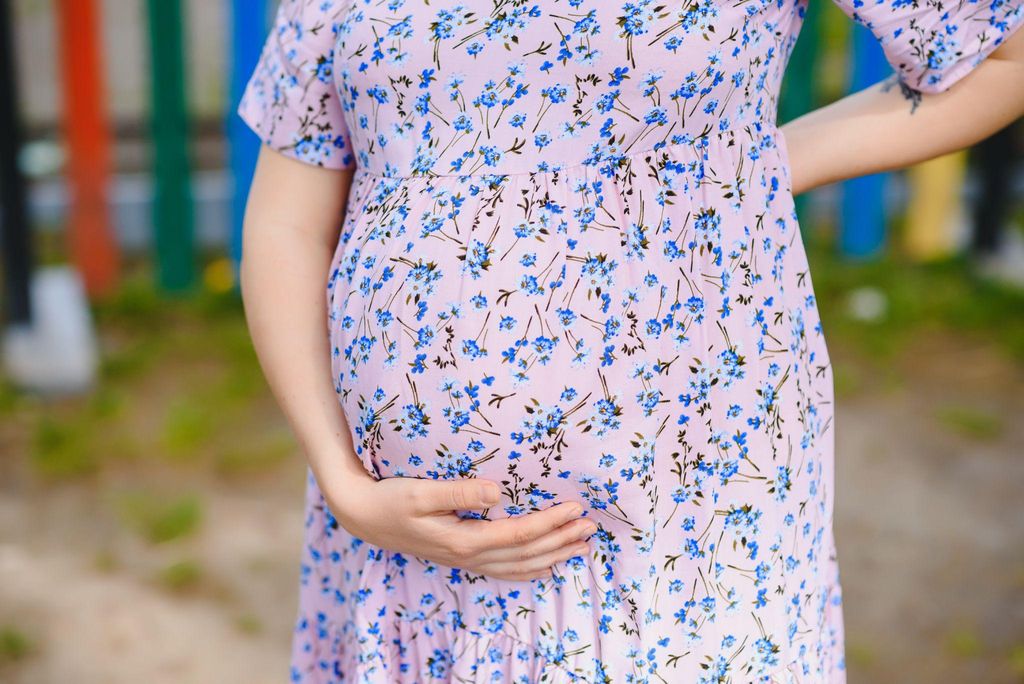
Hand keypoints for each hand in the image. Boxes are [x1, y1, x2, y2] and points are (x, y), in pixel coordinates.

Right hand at [328, 474, 595, 581]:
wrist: (363, 515)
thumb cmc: (391, 498)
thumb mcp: (421, 491)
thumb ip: (460, 492)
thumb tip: (498, 492)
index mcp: (463, 540)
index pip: (518, 534)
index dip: (549, 522)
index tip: (575, 508)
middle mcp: (468, 555)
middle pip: (526, 553)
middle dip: (561, 540)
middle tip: (591, 527)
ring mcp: (465, 560)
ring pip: (519, 566)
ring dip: (552, 555)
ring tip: (581, 546)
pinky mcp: (461, 557)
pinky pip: (504, 570)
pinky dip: (530, 569)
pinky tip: (546, 565)